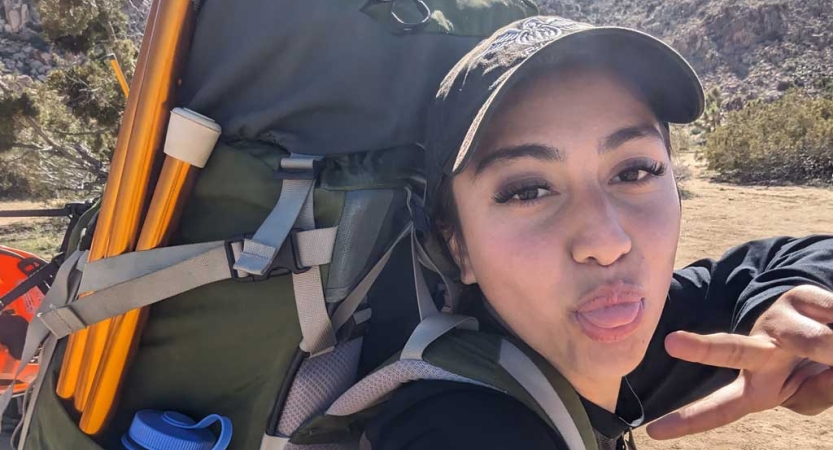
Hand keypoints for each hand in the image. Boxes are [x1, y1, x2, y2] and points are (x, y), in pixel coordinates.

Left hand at [646, 284, 832, 439]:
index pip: (722, 408)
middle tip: (672, 343)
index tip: (653, 431)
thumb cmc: (816, 367)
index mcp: (759, 384)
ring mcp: (778, 321)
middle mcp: (761, 349)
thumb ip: (815, 394)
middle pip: (731, 351)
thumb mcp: (811, 394)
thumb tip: (826, 366)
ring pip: (808, 339)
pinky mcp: (801, 297)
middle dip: (704, 349)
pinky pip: (830, 315)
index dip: (690, 420)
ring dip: (828, 348)